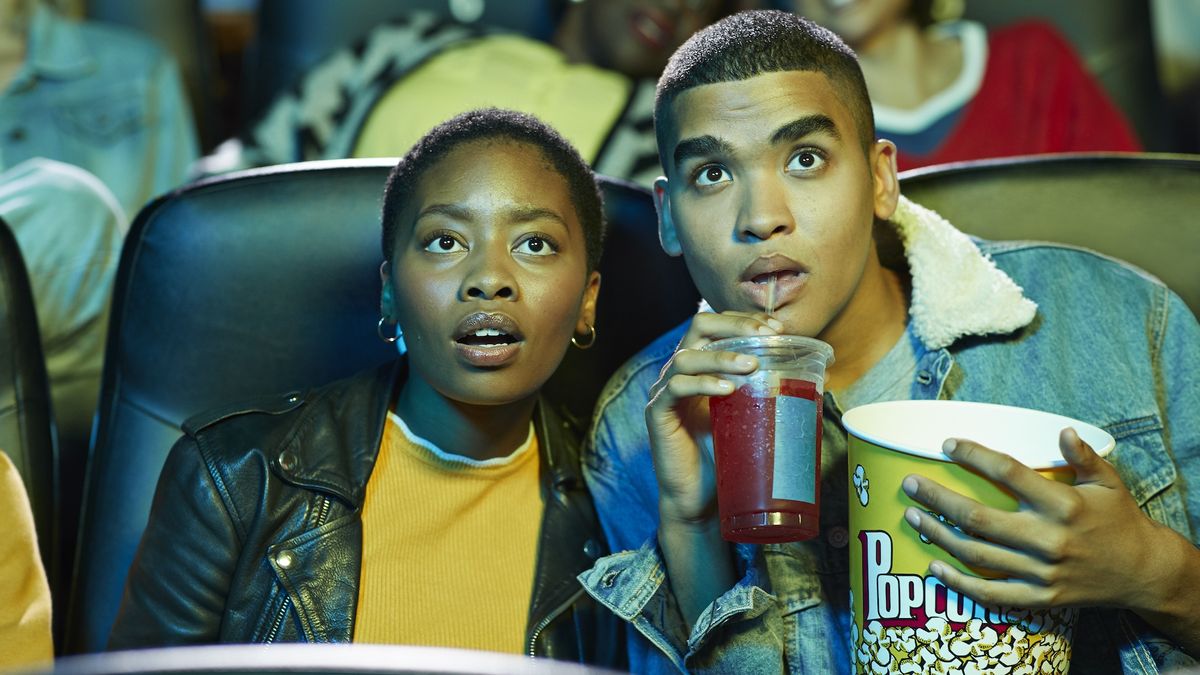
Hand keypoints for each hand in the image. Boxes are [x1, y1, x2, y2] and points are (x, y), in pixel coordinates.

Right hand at [645, 311, 781, 524]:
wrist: (700, 500)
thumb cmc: (727, 458)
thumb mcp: (752, 416)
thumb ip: (768, 392)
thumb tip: (816, 374)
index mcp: (703, 366)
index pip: (719, 325)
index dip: (746, 320)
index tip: (777, 328)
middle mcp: (681, 372)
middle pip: (699, 326)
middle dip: (735, 326)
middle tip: (766, 337)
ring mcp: (665, 392)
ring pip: (687, 356)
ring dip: (722, 356)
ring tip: (752, 366)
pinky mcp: (658, 414)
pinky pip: (675, 388)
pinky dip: (702, 384)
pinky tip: (727, 389)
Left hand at [902, 428, 1179, 613]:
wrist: (1143, 573)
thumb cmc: (1119, 520)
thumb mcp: (1108, 482)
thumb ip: (1083, 456)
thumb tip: (1062, 430)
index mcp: (1063, 505)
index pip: (1009, 473)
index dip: (975, 456)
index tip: (947, 445)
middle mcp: (1049, 539)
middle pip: (979, 518)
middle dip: (938, 499)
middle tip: (909, 483)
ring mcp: (1042, 572)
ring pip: (977, 554)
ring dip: (939, 535)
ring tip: (912, 516)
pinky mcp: (1040, 597)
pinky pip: (991, 594)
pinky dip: (959, 583)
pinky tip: (934, 566)